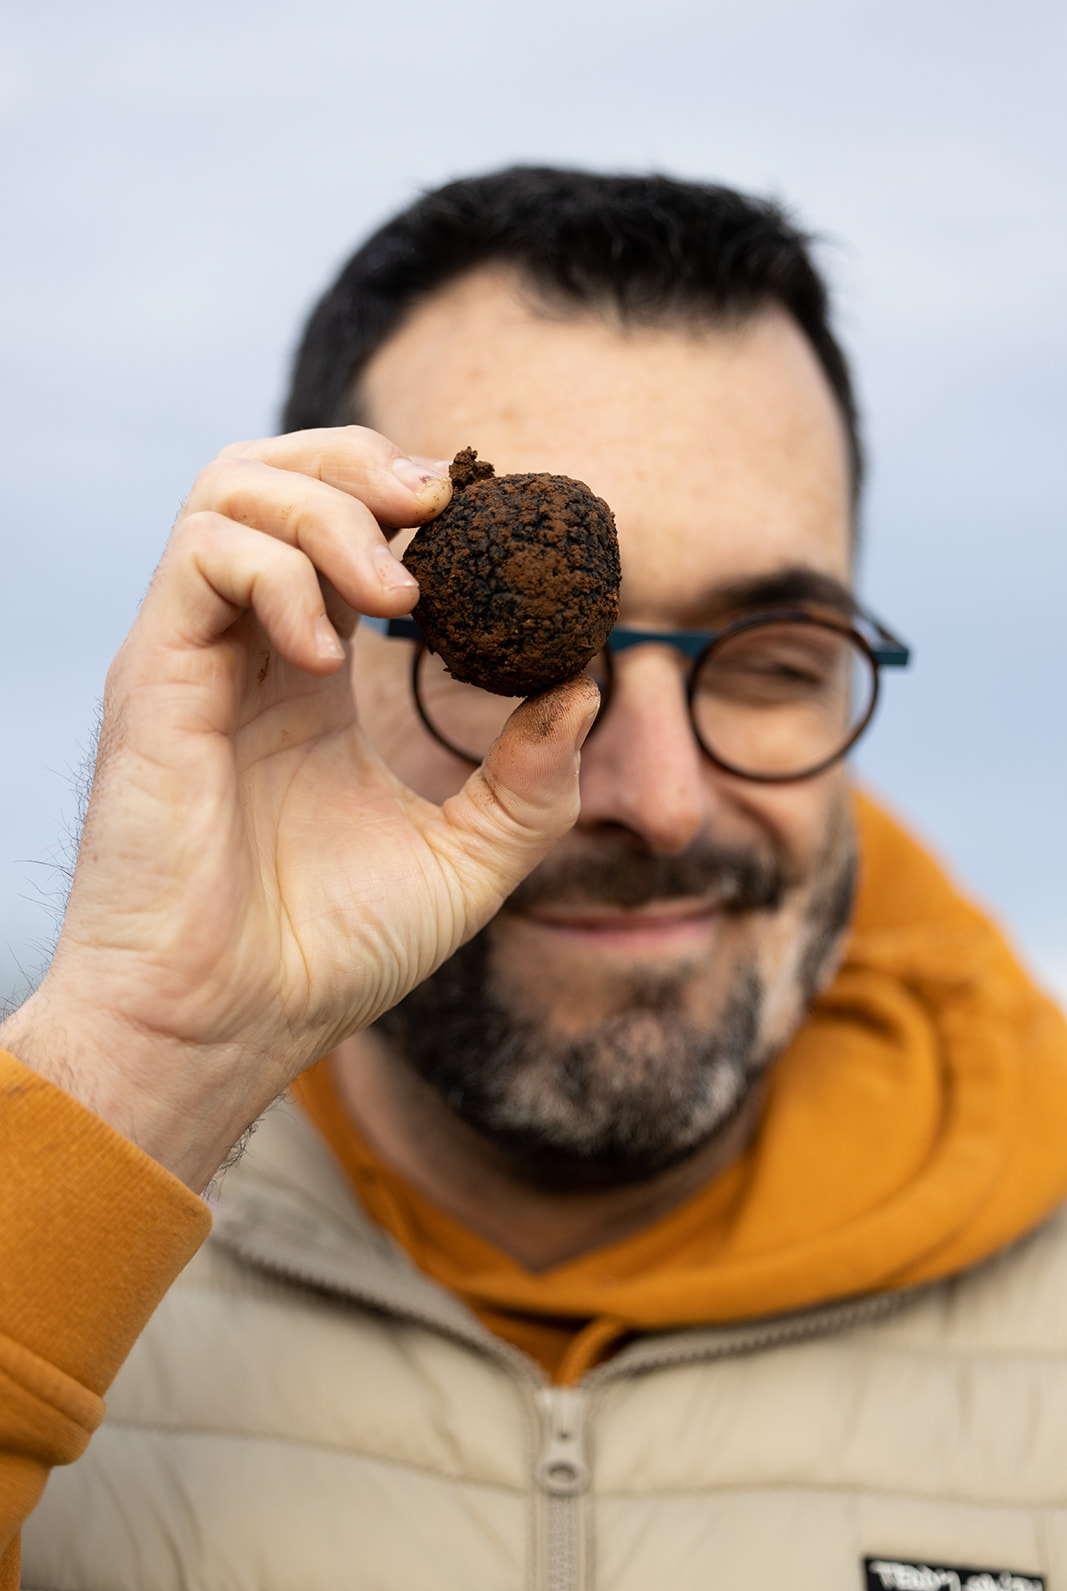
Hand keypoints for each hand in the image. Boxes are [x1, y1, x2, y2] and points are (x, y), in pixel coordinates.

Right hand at [1, 427, 598, 1189]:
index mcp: (312, 678)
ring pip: (232, 489)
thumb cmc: (325, 955)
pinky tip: (330, 659)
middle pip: (279, 473)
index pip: (345, 527)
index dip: (412, 499)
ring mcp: (197, 655)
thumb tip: (584, 688)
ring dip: (331, 507)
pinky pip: (203, 558)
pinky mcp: (154, 676)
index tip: (488, 525)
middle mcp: (250, 649)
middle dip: (366, 462)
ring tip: (399, 589)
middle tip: (440, 511)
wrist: (227, 1028)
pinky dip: (281, 576)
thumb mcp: (466, 861)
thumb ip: (530, 779)